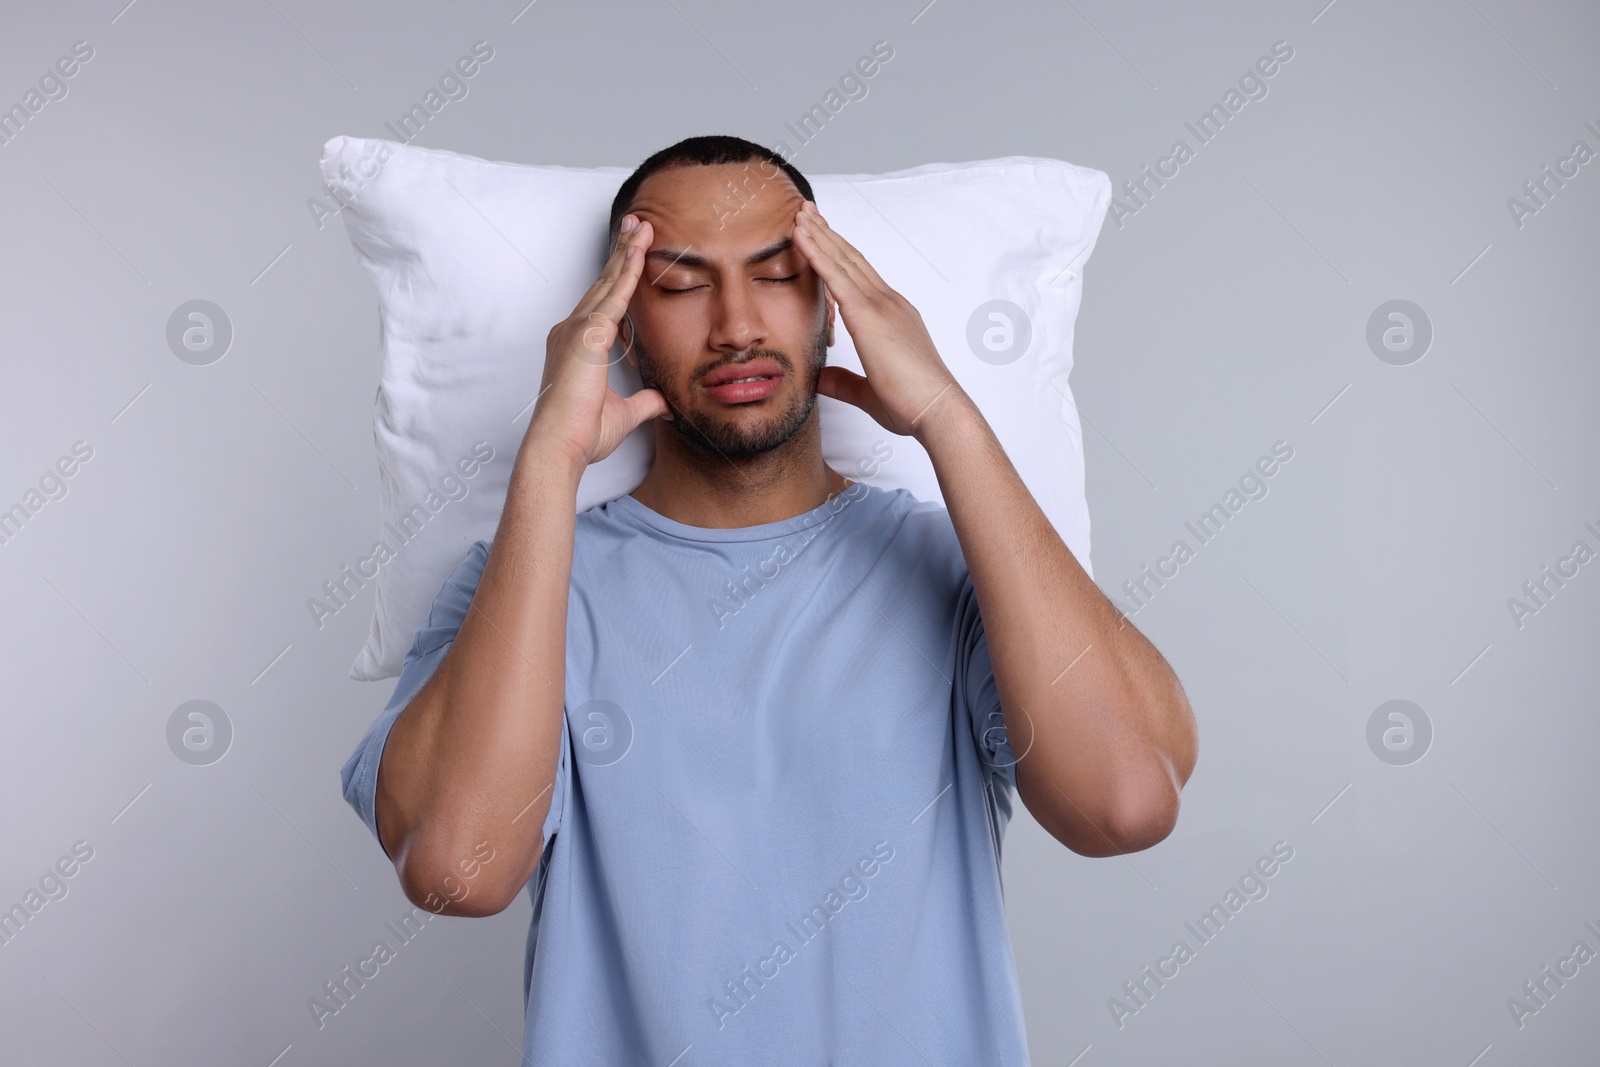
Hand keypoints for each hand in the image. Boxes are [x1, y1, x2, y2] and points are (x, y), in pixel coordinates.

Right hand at [525, 214, 669, 467]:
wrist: (560, 446)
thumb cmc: (582, 434)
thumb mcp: (623, 414)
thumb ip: (645, 403)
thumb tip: (664, 402)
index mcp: (576, 345)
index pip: (604, 302)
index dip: (619, 277)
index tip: (633, 254)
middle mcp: (572, 330)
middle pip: (603, 283)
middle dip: (622, 252)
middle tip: (638, 223)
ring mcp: (576, 329)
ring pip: (608, 282)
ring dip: (626, 252)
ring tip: (643, 225)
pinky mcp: (587, 335)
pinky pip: (613, 297)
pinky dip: (628, 273)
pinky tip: (640, 252)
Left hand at [793, 201, 964, 438]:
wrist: (936, 410)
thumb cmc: (912, 404)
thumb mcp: (869, 391)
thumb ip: (843, 381)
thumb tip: (820, 378)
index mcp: (893, 316)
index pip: (861, 277)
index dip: (840, 253)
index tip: (823, 236)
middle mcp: (888, 303)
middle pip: (852, 258)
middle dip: (828, 233)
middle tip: (807, 212)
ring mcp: (880, 305)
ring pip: (843, 260)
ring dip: (819, 234)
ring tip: (799, 214)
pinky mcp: (868, 315)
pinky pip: (835, 276)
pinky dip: (816, 253)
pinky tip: (800, 237)